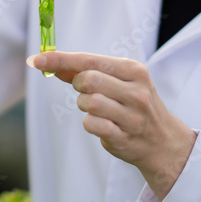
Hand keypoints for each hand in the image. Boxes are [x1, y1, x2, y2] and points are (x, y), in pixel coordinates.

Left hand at [27, 51, 196, 200]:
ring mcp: (132, 115)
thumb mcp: (119, 82)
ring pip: (89, 102)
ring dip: (85, 105)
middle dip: (78, 85)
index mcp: (134, 70)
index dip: (60, 60)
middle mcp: (136, 91)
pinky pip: (91, 124)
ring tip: (98, 110)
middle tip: (87, 92)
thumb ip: (86, 71)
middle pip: (88, 79)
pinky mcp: (124, 136)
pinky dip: (90, 123)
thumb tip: (52, 64)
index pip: (89, 60)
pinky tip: (103, 125)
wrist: (163, 141)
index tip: (37, 59)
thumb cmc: (134, 105)